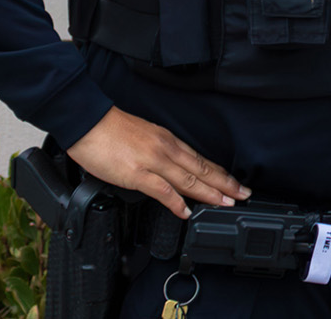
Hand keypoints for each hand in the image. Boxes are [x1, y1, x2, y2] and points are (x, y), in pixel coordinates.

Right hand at [65, 107, 250, 218]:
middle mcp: (165, 149)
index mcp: (168, 140)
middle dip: (225, 184)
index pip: (201, 160)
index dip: (221, 174)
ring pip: (189, 179)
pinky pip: (162, 190)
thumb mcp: (145, 136)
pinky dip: (177, 202)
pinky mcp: (136, 173)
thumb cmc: (111, 129)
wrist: (87, 120)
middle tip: (243, 196)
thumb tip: (171, 168)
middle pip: (202, 169)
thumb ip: (159, 152)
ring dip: (210, 193)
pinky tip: (187, 211)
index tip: (235, 184)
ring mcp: (152, 161)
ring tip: (226, 204)